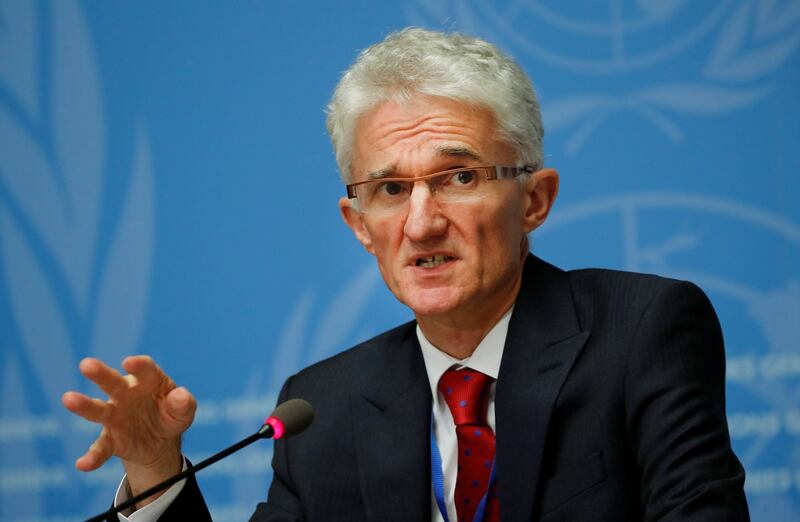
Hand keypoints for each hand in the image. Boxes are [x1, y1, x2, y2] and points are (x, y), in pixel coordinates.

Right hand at [62, 356, 195, 505]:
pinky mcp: (111, 439)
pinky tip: (83, 464)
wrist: (160, 441)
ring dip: (84, 405)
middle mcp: (126, 395)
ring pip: (99, 410)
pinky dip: (92, 456)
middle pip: (112, 382)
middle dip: (100, 374)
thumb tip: (181, 396)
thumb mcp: (183, 411)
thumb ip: (183, 404)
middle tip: (86, 365)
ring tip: (68, 399)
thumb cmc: (171, 414)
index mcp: (148, 382)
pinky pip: (100, 448)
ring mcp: (116, 416)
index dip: (138, 366)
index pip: (145, 370)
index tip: (130, 363)